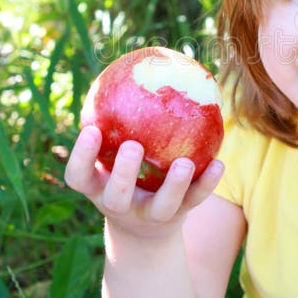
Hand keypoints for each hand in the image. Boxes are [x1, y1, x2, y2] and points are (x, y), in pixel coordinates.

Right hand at [64, 126, 224, 240]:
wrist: (144, 227)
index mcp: (97, 187)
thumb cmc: (123, 173)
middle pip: (117, 196)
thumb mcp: (110, 154)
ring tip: (183, 163)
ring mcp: (149, 215)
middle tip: (133, 147)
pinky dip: (206, 183)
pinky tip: (218, 163)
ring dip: (173, 185)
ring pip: (161, 206)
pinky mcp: (177, 218)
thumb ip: (113, 125)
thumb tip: (129, 70)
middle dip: (124, 174)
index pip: (79, 175)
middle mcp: (119, 204)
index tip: (91, 129)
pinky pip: (193, 201)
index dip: (81, 156)